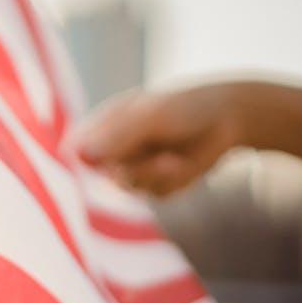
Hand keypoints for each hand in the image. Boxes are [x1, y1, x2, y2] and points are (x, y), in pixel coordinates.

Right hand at [77, 84, 242, 196]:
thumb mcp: (150, 116)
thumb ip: (117, 136)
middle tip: (162, 161)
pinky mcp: (154, 186)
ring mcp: (132, 169)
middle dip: (133, 171)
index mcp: (100, 127)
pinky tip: (183, 163)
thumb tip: (81, 154)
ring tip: (175, 159)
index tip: (102, 170)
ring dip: (156, 175)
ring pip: (129, 188)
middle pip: (100, 177)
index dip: (79, 165)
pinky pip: (155, 194)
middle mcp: (112, 151)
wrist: (227, 118)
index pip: (73, 152)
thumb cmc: (183, 107)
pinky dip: (173, 182)